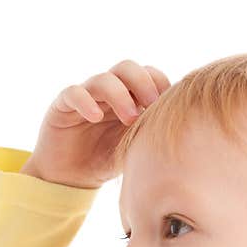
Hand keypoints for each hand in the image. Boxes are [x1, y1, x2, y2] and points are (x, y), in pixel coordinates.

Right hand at [20, 59, 170, 188]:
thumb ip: (152, 129)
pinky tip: (96, 117)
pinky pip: (73, 93)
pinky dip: (86, 101)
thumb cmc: (107, 160)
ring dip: (119, 95)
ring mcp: (86, 95)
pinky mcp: (63, 106)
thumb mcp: (135, 146)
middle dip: (143, 83)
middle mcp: (108, 91)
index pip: (148, 74)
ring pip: (103, 79)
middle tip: (151, 106)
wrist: (72, 178)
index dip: (159, 84)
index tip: (167, 106)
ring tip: (129, 118)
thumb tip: (184, 121)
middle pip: (127, 68)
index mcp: (129, 96)